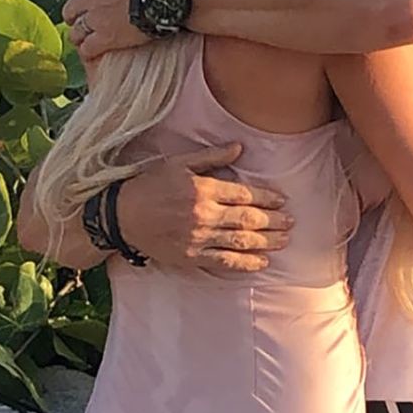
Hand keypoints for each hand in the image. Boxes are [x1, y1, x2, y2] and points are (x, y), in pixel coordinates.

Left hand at [64, 0, 153, 60]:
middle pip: (70, 7)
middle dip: (74, 13)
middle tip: (79, 17)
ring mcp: (97, 17)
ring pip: (76, 29)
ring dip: (78, 33)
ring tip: (82, 37)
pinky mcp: (108, 38)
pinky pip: (88, 48)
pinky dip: (87, 49)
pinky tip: (90, 51)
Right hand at [117, 145, 292, 274]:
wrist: (121, 216)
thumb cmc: (149, 185)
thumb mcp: (178, 163)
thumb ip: (211, 156)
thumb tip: (240, 148)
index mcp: (203, 189)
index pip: (244, 194)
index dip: (267, 198)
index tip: (282, 200)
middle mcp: (204, 215)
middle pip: (248, 219)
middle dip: (273, 221)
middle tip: (291, 222)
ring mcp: (199, 238)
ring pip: (241, 241)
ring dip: (266, 242)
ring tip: (284, 241)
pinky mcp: (192, 257)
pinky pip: (224, 262)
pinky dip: (245, 264)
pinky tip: (262, 263)